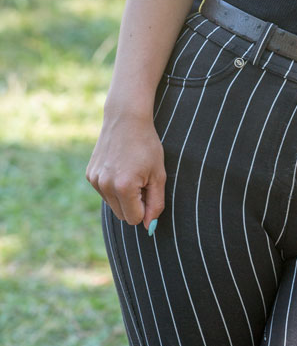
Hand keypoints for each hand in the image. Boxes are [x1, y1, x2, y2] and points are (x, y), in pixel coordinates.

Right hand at [86, 111, 165, 230]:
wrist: (125, 119)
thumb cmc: (146, 145)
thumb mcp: (158, 174)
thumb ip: (156, 203)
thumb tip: (149, 227)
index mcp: (123, 187)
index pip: (135, 218)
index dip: (145, 207)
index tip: (149, 189)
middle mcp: (105, 186)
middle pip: (122, 215)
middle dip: (134, 204)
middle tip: (142, 180)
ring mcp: (95, 180)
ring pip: (113, 205)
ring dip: (123, 196)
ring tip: (131, 171)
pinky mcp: (90, 175)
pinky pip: (105, 192)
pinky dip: (113, 186)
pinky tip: (119, 167)